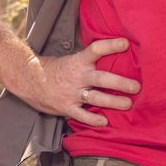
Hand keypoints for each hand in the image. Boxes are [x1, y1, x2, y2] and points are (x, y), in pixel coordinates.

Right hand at [11, 38, 140, 127]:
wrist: (28, 80)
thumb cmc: (53, 69)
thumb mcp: (70, 60)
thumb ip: (87, 62)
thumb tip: (110, 59)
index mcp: (78, 61)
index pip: (96, 49)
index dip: (111, 46)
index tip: (126, 44)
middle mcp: (77, 76)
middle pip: (102, 78)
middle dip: (120, 83)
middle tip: (136, 86)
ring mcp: (72, 93)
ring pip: (96, 97)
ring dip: (113, 101)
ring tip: (128, 104)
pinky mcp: (66, 107)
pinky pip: (81, 115)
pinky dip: (93, 119)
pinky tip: (104, 121)